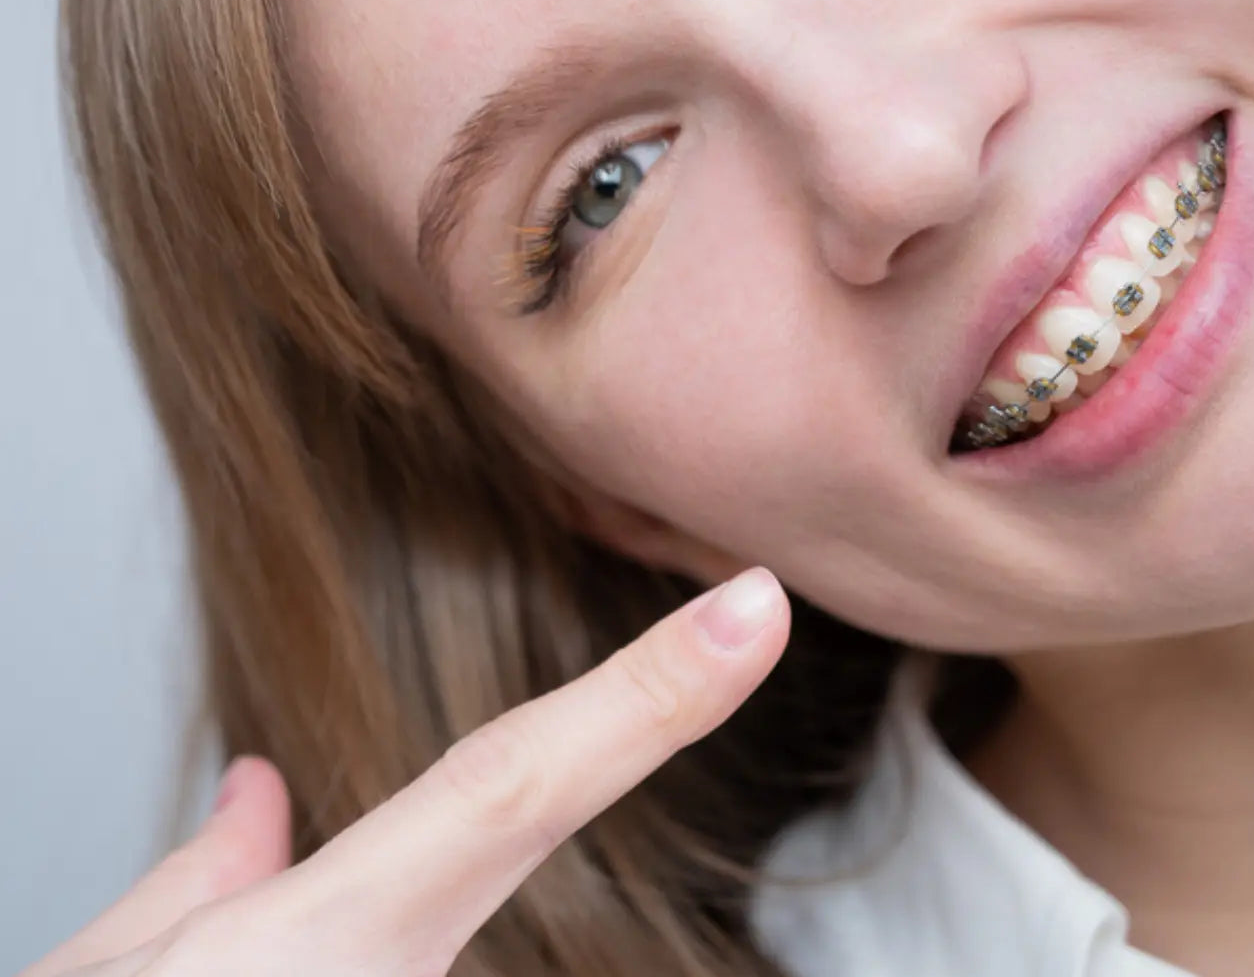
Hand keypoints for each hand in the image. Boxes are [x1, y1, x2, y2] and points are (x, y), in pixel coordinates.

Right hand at [22, 567, 788, 976]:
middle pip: (457, 888)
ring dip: (335, 947)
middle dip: (372, 904)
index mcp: (317, 947)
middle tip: (369, 874)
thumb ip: (196, 885)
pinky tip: (258, 954)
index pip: (515, 785)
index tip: (761, 609)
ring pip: (404, 957)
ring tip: (240, 951)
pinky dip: (346, 953)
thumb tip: (261, 794)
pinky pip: (400, 971)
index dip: (652, 695)